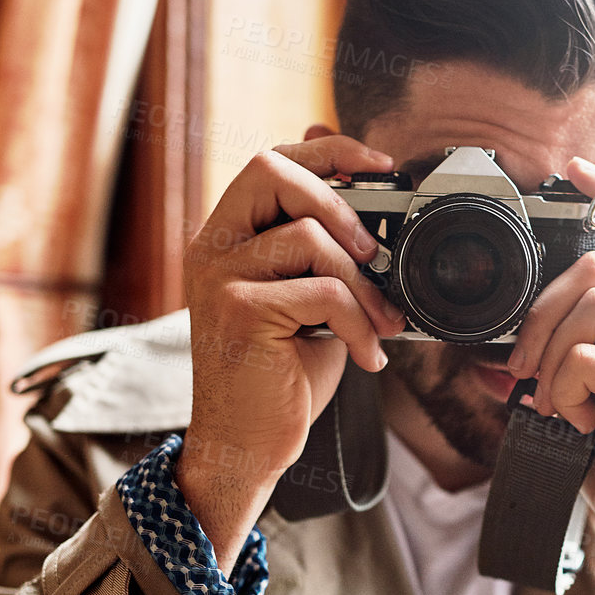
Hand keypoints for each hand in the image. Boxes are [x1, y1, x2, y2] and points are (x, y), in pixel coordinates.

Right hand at [179, 126, 406, 569]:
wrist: (247, 444)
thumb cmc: (281, 374)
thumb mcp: (310, 300)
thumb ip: (326, 251)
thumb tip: (366, 195)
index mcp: (227, 236)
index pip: (271, 160)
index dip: (328, 150)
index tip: (382, 165)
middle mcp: (212, 247)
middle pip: (273, 170)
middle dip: (339, 203)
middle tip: (374, 254)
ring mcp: (218, 276)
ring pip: (311, 239)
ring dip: (364, 286)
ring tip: (381, 325)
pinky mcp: (239, 310)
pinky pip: (323, 292)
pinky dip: (360, 325)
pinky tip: (368, 357)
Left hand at [505, 156, 594, 573]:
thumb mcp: (584, 398)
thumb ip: (561, 360)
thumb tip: (503, 348)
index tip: (577, 167)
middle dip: (542, 312)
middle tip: (526, 364)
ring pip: (592, 306)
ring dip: (551, 355)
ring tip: (553, 399)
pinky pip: (590, 359)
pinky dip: (563, 390)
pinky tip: (573, 420)